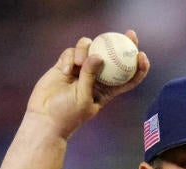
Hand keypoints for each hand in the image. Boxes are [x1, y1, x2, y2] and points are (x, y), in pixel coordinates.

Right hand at [27, 30, 150, 139]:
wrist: (44, 118)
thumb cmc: (67, 115)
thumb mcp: (83, 98)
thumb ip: (90, 76)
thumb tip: (98, 55)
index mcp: (107, 89)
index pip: (128, 77)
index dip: (139, 66)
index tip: (141, 54)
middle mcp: (96, 77)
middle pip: (113, 56)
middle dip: (123, 42)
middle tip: (130, 33)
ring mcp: (81, 69)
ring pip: (90, 48)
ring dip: (86, 50)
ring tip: (78, 62)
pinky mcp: (65, 65)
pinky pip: (71, 52)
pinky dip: (69, 58)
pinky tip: (65, 70)